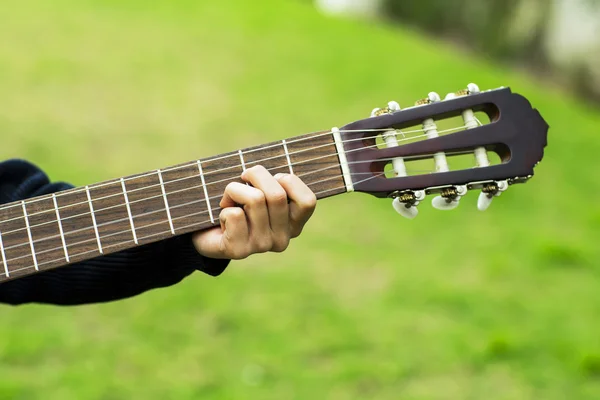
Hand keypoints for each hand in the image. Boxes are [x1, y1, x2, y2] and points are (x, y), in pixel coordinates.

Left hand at [191, 166, 316, 258]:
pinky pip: (235, 214)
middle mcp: (282, 239)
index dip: (289, 181)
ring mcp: (262, 246)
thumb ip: (272, 182)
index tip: (272, 179)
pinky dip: (224, 207)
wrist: (208, 233)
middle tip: (243, 178)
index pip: (307, 201)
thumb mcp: (260, 190)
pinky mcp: (239, 250)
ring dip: (234, 190)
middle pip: (277, 194)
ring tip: (229, 199)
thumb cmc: (238, 204)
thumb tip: (264, 173)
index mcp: (294, 224)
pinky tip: (222, 218)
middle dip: (256, 175)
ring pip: (255, 199)